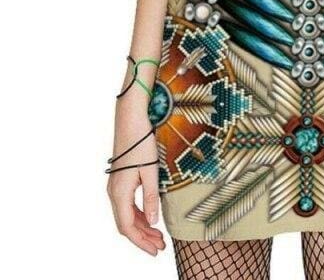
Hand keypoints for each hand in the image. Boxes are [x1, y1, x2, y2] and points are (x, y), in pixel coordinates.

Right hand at [107, 99, 165, 254]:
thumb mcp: (151, 171)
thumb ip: (151, 197)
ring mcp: (115, 186)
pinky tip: (150, 217)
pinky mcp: (120, 180)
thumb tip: (154, 222)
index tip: (156, 251)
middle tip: (161, 246)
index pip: (128, 227)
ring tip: (159, 236)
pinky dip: (138, 215)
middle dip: (143, 238)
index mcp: (120, 193)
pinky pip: (127, 205)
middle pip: (126, 224)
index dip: (141, 242)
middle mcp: (114, 193)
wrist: (130, 120)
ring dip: (142, 227)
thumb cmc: (141, 143)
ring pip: (126, 215)